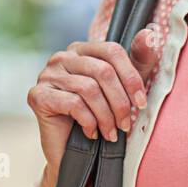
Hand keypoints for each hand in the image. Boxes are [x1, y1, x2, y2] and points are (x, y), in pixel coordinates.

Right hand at [26, 29, 158, 174]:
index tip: (141, 103)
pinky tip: (92, 133)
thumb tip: (150, 34)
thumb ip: (138, 61)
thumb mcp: (125, 88)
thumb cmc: (99, 117)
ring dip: (106, 116)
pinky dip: (89, 122)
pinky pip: (73, 103)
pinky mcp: (37, 95)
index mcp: (82, 50)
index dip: (131, 77)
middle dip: (120, 102)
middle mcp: (62, 57)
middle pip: (102, 71)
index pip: (112, 51)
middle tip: (126, 125)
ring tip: (111, 133)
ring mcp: (46, 75)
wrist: (71, 152)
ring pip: (89, 89)